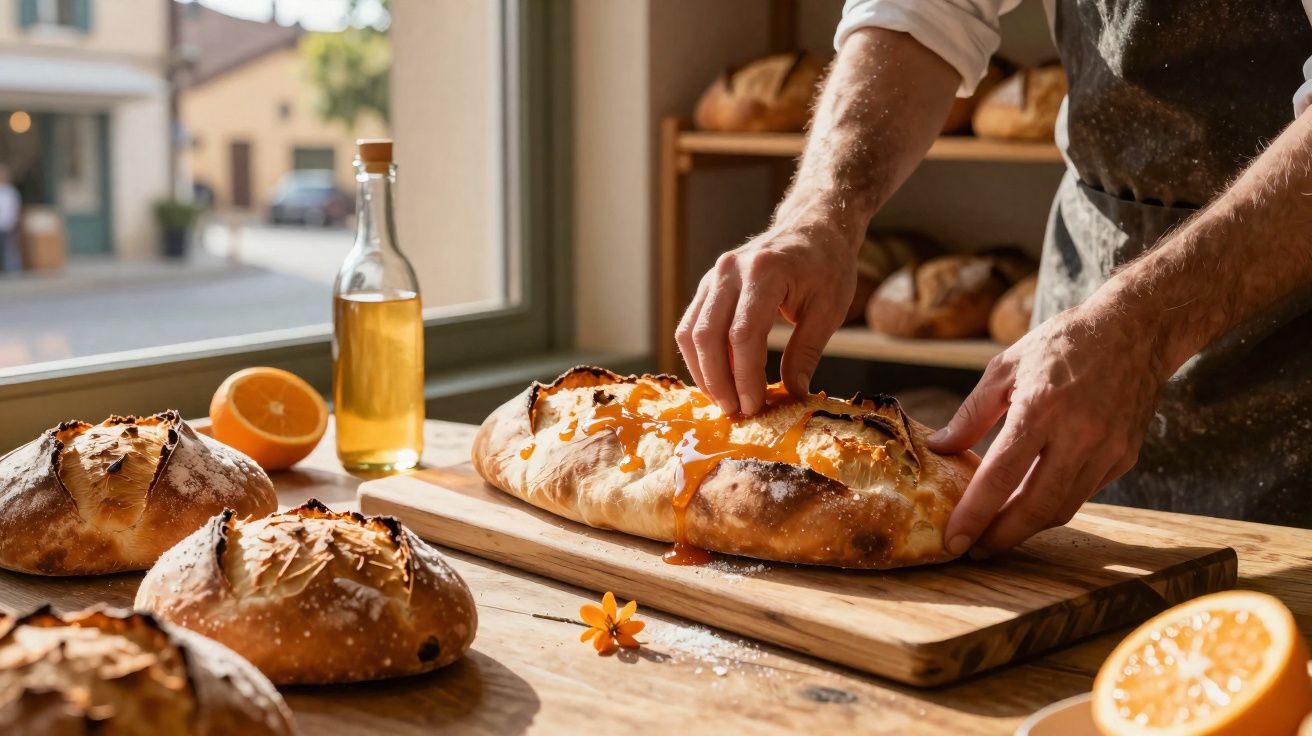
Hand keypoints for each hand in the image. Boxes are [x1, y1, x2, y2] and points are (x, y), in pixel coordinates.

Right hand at [676, 222, 857, 415]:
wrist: (814, 227)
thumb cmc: (827, 266)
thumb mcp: (829, 309)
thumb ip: (807, 352)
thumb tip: (794, 395)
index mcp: (764, 272)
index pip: (743, 334)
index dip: (745, 376)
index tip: (755, 406)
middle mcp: (730, 270)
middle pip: (708, 335)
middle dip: (719, 381)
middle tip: (736, 412)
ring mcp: (714, 276)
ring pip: (691, 332)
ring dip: (704, 372)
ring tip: (725, 401)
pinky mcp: (708, 286)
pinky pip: (691, 325)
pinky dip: (700, 357)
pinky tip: (718, 379)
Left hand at [927, 296, 1169, 557]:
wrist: (1136, 329)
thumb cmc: (1063, 343)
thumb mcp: (1006, 366)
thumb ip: (971, 413)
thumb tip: (939, 447)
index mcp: (1042, 407)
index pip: (1001, 475)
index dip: (975, 514)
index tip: (953, 541)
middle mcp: (1079, 433)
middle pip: (1036, 506)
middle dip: (1001, 537)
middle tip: (972, 550)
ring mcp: (1108, 449)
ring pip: (1062, 509)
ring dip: (1026, 528)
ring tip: (995, 534)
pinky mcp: (1124, 457)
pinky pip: (1082, 494)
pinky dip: (1052, 506)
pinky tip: (1029, 506)